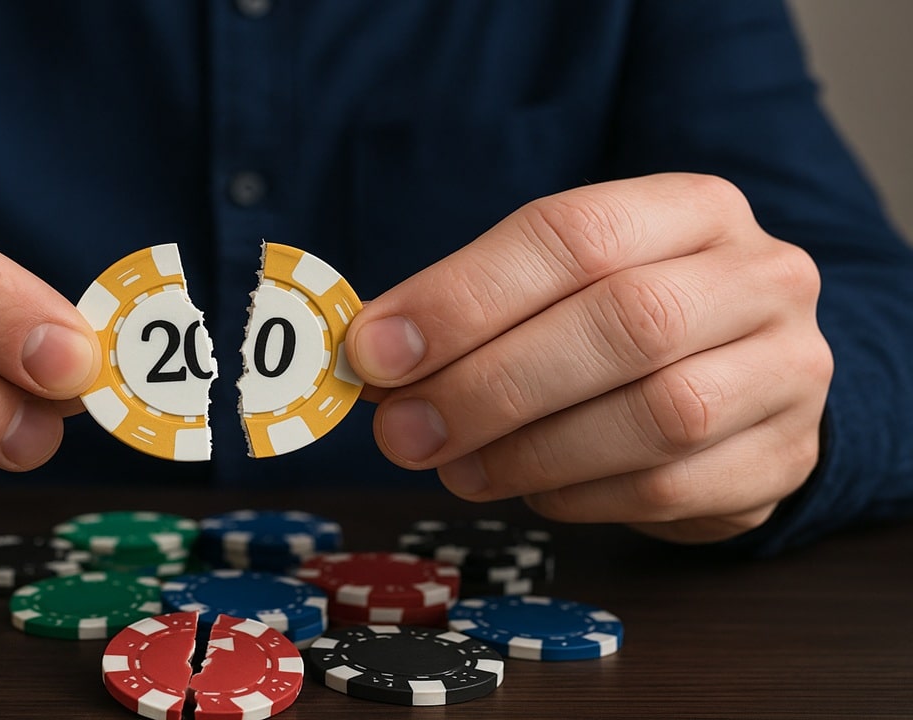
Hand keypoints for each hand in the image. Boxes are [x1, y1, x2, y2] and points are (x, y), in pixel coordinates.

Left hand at [347, 174, 831, 542]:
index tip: (376, 353)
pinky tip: (534, 490)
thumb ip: (474, 313)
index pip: (572, 234)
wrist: (746, 381)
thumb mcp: (557, 289)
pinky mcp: (786, 457)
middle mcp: (758, 276)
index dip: (463, 297)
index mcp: (692, 207)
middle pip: (624, 322)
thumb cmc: (624, 326)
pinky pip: (671, 488)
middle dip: (492, 384)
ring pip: (658, 414)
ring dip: (531, 452)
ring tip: (457, 468)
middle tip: (403, 431)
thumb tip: (373, 358)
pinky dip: (580, 498)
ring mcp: (788, 368)